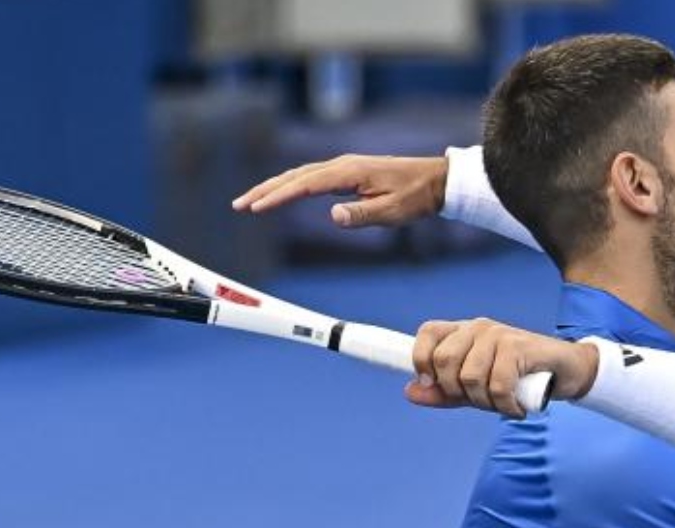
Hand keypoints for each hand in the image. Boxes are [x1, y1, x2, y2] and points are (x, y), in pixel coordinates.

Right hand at [231, 154, 447, 227]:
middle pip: (294, 176)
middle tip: (239, 205)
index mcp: (349, 172)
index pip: (305, 185)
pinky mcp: (347, 173)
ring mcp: (343, 167)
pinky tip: (281, 194)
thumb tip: (333, 216)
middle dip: (265, 190)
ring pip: (300, 175)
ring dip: (274, 187)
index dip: (278, 196)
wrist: (435, 180)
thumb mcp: (393, 211)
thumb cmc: (416, 196)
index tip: (256, 208)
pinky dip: (291, 185)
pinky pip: (311, 177)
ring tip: (251, 202)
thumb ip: (362, 215)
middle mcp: (342, 165)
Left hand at [409, 318, 600, 416]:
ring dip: (486, 404)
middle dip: (459, 393)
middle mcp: (478, 327)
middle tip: (482, 402)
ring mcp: (498, 334)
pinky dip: (505, 406)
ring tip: (504, 405)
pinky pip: (497, 385)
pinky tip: (517, 409)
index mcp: (463, 332)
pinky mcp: (518, 346)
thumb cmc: (519, 379)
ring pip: (469, 378)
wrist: (567, 371)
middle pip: (444, 361)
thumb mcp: (477, 388)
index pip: (427, 334)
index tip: (432, 383)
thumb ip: (444, 392)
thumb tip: (410, 391)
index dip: (420, 359)